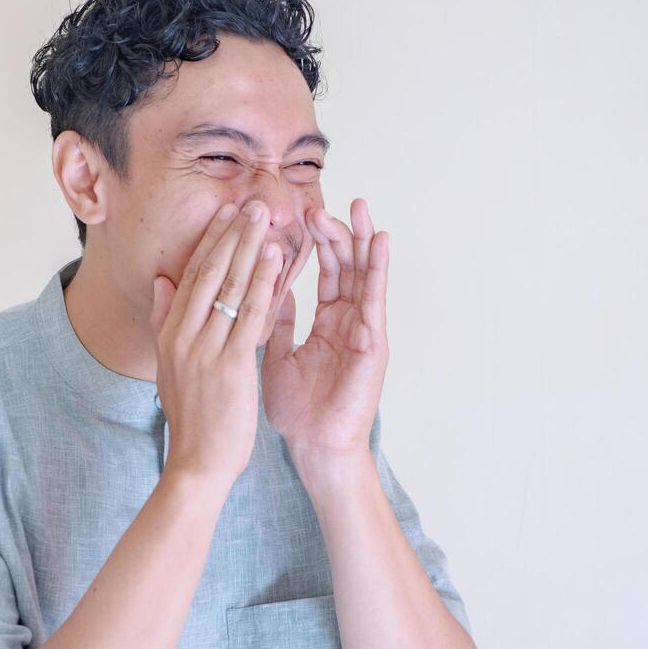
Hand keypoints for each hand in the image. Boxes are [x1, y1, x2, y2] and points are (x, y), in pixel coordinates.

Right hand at [149, 199, 284, 484]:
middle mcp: (185, 335)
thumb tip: (161, 282)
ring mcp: (206, 348)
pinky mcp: (231, 364)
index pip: (191, 277)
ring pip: (230, 287)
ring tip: (265, 219)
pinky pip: (250, 314)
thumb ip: (166, 321)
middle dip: (231, 235)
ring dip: (249, 248)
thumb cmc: (192, 420)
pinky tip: (276, 260)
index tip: (225, 215)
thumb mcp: (169, 367)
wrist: (197, 462)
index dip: (210, 243)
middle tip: (250, 203)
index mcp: (171, 334)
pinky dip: (263, 283)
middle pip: (209, 273)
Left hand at [262, 197, 388, 459]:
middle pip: (345, 266)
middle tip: (324, 201)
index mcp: (327, 324)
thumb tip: (269, 290)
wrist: (314, 447)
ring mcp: (363, 330)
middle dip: (337, 232)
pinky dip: (378, 269)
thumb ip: (278, 322)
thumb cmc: (299, 411)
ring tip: (359, 207)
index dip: (315, 242)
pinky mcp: (373, 342)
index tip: (303, 212)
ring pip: (364, 275)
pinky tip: (378, 242)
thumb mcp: (278, 356)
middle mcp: (348, 322)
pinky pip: (375, 298)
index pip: (324, 273)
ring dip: (360, 240)